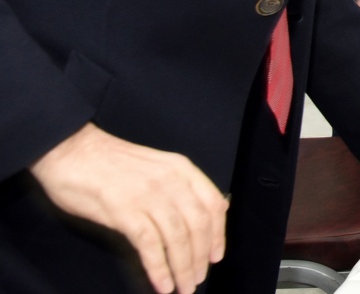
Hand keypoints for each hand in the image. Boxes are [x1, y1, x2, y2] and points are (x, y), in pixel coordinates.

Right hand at [31, 123, 227, 293]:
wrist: (70, 150)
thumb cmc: (110, 162)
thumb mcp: (155, 166)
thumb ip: (178, 186)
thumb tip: (201, 212)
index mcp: (181, 169)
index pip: (212, 204)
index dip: (218, 234)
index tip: (215, 256)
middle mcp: (170, 181)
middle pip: (198, 225)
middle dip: (200, 258)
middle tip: (196, 280)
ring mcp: (148, 195)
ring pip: (177, 238)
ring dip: (182, 268)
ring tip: (182, 288)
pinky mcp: (124, 211)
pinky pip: (150, 244)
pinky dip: (159, 267)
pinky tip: (162, 284)